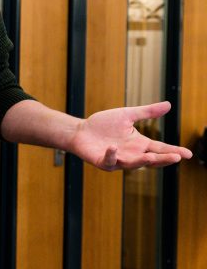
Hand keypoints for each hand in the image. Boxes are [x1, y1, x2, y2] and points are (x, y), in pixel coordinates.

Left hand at [71, 101, 192, 170]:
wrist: (80, 131)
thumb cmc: (103, 125)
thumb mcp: (127, 116)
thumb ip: (147, 112)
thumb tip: (169, 104)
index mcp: (139, 144)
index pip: (160, 149)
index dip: (174, 151)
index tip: (188, 154)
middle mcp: (131, 154)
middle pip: (151, 159)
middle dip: (163, 159)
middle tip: (176, 157)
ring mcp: (118, 160)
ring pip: (133, 163)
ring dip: (142, 160)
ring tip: (152, 157)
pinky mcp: (103, 162)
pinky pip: (109, 161)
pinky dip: (112, 155)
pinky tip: (114, 148)